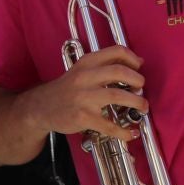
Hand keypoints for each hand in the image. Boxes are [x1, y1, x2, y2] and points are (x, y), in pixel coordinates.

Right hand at [19, 45, 145, 142]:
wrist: (41, 108)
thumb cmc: (66, 89)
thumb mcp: (82, 70)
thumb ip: (105, 65)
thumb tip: (138, 63)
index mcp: (87, 62)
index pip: (116, 51)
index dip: (133, 59)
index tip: (140, 68)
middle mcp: (85, 76)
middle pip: (119, 72)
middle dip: (137, 80)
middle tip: (141, 89)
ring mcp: (83, 97)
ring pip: (117, 96)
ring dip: (136, 102)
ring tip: (142, 107)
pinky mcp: (82, 117)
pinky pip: (109, 125)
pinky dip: (124, 131)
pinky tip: (130, 133)